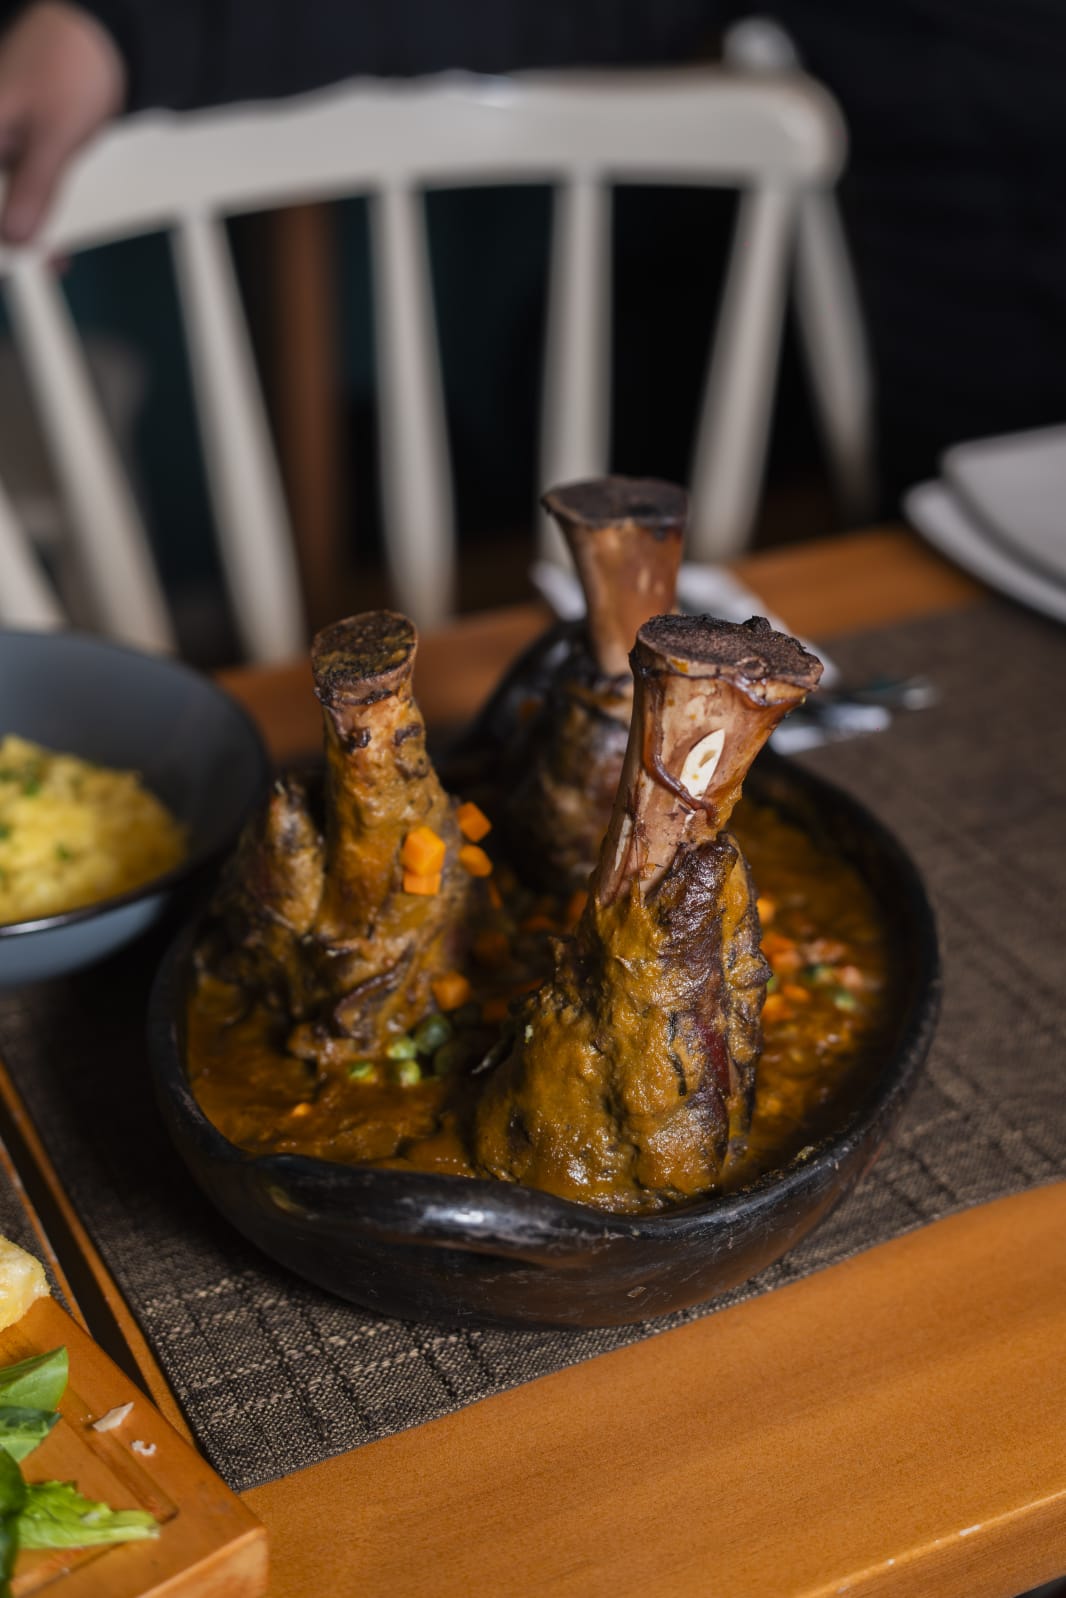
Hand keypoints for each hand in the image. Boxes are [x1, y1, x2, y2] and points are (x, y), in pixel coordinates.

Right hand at [0, 2, 124, 244]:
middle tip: (40, 269)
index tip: (9, 263)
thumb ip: (34, 189)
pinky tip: (52, 246)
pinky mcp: (19, 146)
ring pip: (4, 201)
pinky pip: (19, 189)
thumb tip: (15, 238)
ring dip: (21, 233)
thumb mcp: (55, 137)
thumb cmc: (72, 65)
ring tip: (52, 263)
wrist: (102, 36)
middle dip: (9, 238)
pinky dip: (33, 216)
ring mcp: (0, 140)